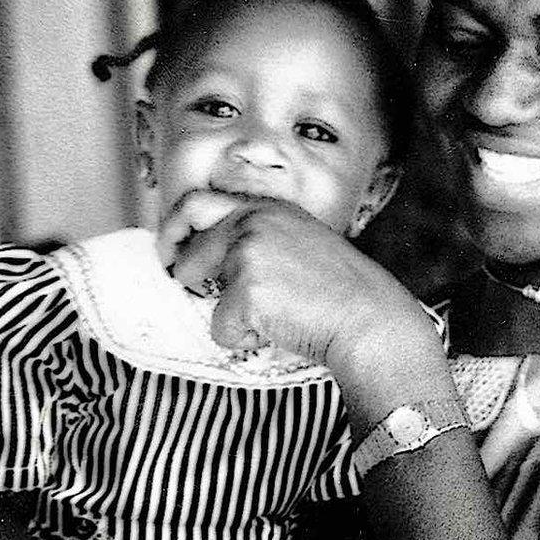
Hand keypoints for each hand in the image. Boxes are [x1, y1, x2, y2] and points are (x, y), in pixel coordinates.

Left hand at [160, 190, 436, 368]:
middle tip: (177, 278)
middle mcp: (255, 220)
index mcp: (270, 209)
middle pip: (185, 221)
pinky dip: (243, 338)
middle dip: (171, 250)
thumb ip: (259, 241)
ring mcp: (248, 251)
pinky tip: (279, 330)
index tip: (173, 248)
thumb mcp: (300, 245)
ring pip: (195, 283)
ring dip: (221, 307)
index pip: (201, 200)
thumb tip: (211, 265)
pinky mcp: (246, 290)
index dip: (177, 223)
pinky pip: (219, 326)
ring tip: (267, 315)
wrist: (368, 318)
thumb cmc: (341, 292)